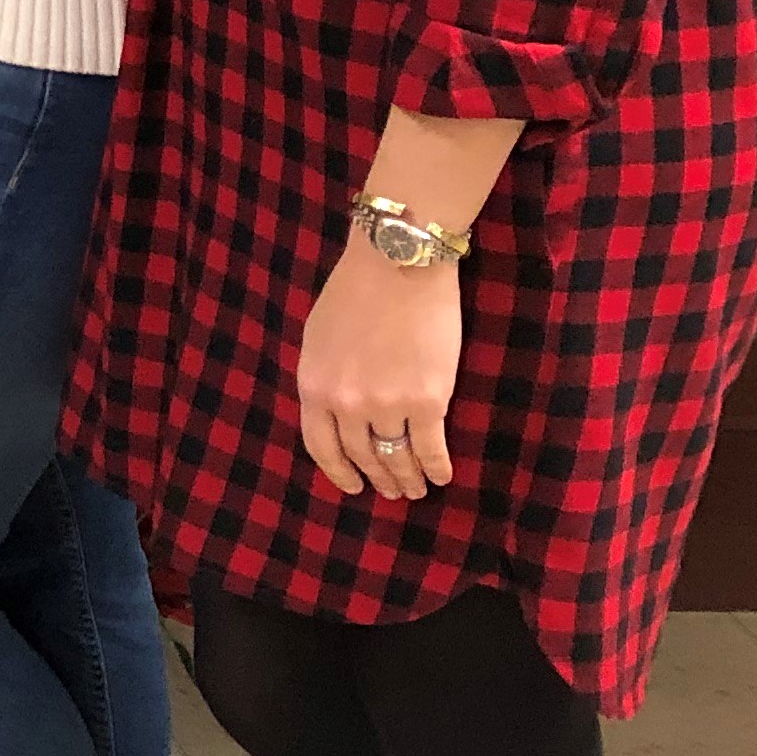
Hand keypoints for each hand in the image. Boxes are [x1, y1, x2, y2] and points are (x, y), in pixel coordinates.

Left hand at [297, 240, 463, 499]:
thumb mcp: (318, 339)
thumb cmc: (355, 292)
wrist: (397, 265)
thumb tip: (334, 413)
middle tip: (390, 490)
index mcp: (314, 386)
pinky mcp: (428, 400)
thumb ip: (324, 379)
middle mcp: (346, 403)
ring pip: (397, 458)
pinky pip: (431, 448)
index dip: (338, 472)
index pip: (320, 446)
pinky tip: (442, 476)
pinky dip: (437, 467)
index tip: (352, 486)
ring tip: (415, 488)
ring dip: (408, 479)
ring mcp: (387, 405)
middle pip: (363, 456)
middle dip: (378, 478)